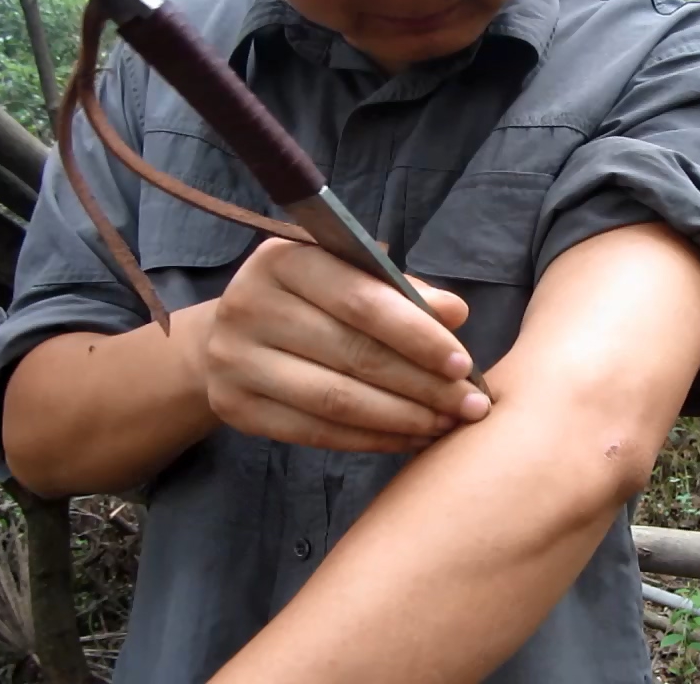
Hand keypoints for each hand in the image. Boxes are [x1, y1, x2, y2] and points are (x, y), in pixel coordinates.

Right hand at [201, 237, 491, 452]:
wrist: (229, 336)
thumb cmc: (309, 301)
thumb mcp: (347, 278)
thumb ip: (400, 293)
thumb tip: (455, 313)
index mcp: (284, 260)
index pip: (361, 300)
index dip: (418, 334)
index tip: (463, 364)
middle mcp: (250, 306)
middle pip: (353, 353)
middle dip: (422, 384)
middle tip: (469, 405)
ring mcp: (236, 360)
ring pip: (337, 401)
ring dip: (403, 418)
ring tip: (447, 425)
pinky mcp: (236, 408)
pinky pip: (317, 433)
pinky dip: (373, 440)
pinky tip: (411, 438)